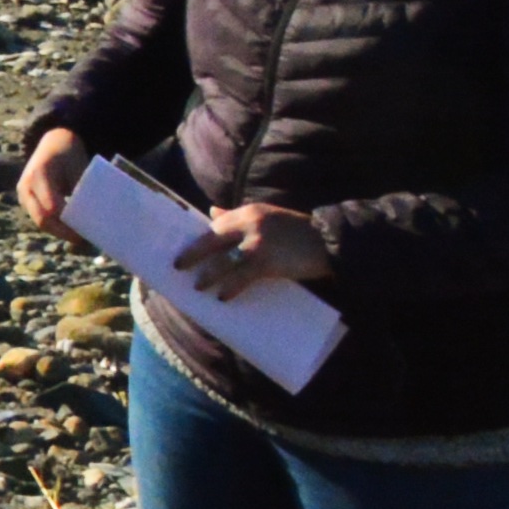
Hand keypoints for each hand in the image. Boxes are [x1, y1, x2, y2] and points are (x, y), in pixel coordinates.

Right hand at [17, 127, 87, 235]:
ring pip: (40, 221)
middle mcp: (26, 185)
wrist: (53, 143)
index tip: (86, 230)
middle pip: (42, 218)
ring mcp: (23, 194)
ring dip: (59, 231)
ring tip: (79, 238)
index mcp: (40, 173)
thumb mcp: (78, 168)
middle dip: (64, 232)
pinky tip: (71, 231)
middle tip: (84, 239)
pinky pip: (40, 217)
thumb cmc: (69, 154)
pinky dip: (56, 226)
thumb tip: (90, 217)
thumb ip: (81, 191)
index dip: (69, 221)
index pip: (52, 206)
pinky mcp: (27, 200)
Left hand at [185, 203, 332, 298]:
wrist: (329, 242)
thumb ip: (238, 216)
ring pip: (222, 262)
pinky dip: (229, 288)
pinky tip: (223, 296)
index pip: (215, 225)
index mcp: (248, 212)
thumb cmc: (298, 232)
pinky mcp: (267, 262)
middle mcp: (248, 224)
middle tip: (178, 266)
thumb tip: (211, 212)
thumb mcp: (267, 217)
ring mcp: (257, 243)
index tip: (185, 249)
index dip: (198, 239)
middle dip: (192, 255)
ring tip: (199, 286)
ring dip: (208, 276)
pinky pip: (240, 278)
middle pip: (211, 241)